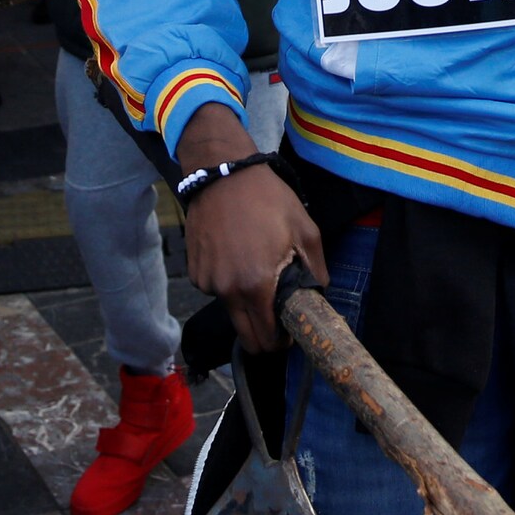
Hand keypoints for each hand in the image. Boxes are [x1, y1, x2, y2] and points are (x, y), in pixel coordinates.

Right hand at [176, 105, 325, 352]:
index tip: (288, 331)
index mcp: (257, 285)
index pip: (267, 340)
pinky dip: (226, 283)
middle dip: (263, 334)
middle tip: (275, 313)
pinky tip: (235, 256)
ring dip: (244, 303)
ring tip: (254, 269)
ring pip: (230, 310)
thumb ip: (316, 270)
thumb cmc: (268, 199)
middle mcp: (227, 290)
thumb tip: (319, 293)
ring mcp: (207, 281)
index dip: (281, 342)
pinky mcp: (194, 270)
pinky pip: (214, 289)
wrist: (223, 173)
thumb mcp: (305, 230)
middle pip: (246, 337)